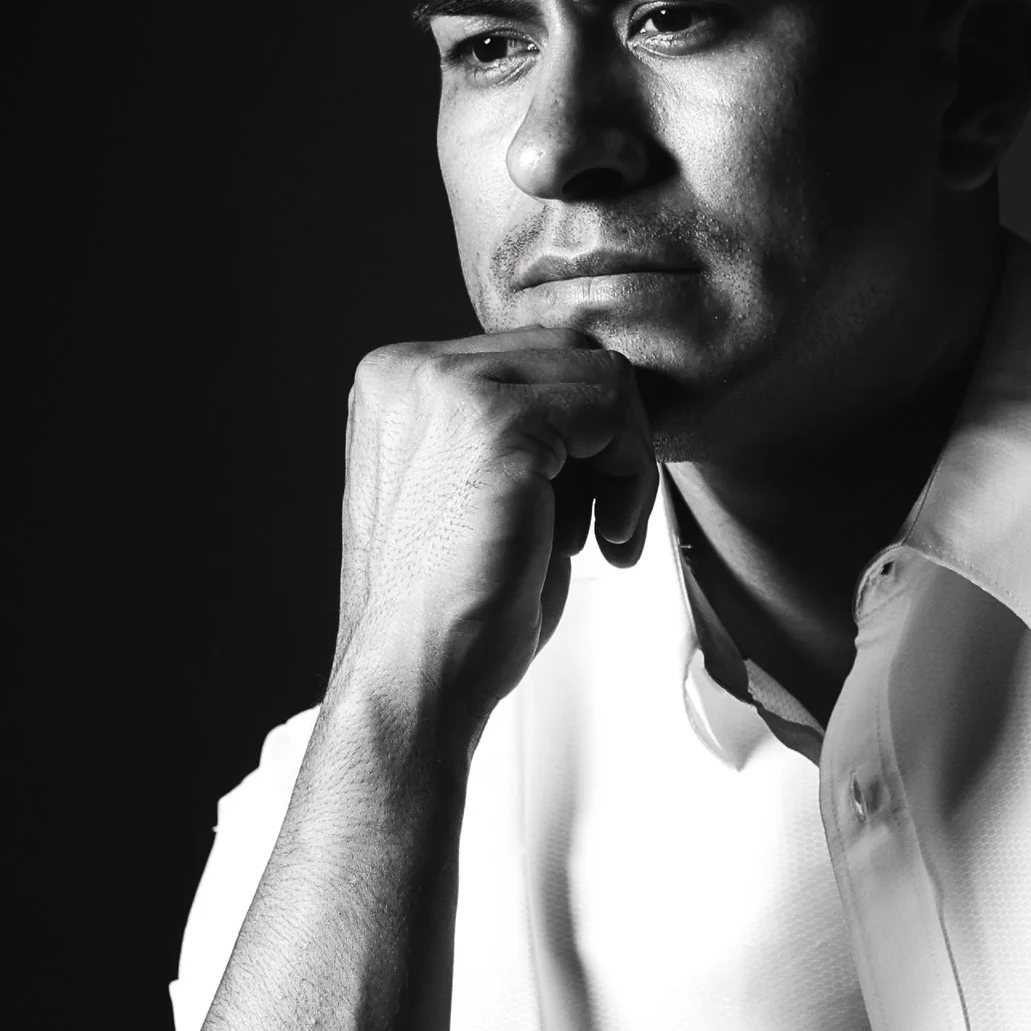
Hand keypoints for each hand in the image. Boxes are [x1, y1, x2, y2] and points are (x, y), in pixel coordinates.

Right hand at [333, 329, 657, 742]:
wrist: (414, 677)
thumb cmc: (450, 612)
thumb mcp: (475, 493)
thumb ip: (519, 434)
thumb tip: (603, 401)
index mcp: (397, 383)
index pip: (527, 360)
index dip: (576, 435)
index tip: (578, 515)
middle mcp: (411, 369)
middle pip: (566, 354)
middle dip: (608, 440)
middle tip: (601, 526)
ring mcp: (448, 387)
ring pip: (599, 375)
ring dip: (626, 461)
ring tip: (602, 538)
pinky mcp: (496, 422)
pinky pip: (611, 410)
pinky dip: (632, 476)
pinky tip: (608, 544)